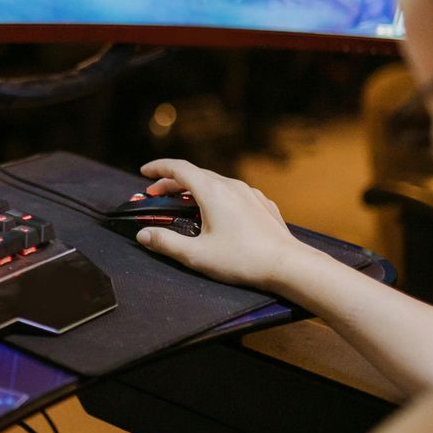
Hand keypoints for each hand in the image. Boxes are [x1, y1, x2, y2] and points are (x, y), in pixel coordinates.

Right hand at [137, 158, 315, 293]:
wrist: (288, 265)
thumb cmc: (242, 260)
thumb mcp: (197, 255)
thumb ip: (166, 242)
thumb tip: (144, 234)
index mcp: (212, 192)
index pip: (179, 168)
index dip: (158, 168)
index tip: (144, 172)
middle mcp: (231, 186)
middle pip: (196, 174)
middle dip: (173, 182)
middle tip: (158, 194)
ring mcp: (250, 193)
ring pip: (216, 182)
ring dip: (195, 189)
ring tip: (185, 204)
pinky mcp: (262, 204)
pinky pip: (234, 193)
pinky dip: (217, 196)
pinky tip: (218, 213)